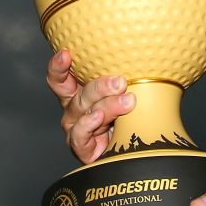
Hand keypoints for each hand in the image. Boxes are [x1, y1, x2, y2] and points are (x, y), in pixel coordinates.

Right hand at [46, 49, 136, 164]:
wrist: (131, 152)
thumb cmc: (127, 118)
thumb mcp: (126, 95)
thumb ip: (127, 80)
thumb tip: (147, 60)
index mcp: (79, 93)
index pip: (61, 79)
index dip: (58, 66)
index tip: (66, 54)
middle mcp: (74, 109)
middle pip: (79, 95)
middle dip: (99, 86)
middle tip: (120, 82)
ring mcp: (75, 129)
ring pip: (83, 113)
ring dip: (106, 105)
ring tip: (126, 102)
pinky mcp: (80, 148)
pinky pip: (79, 135)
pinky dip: (88, 125)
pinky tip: (99, 118)